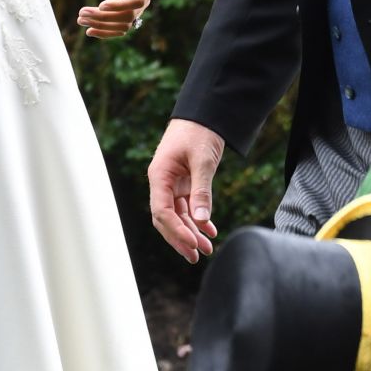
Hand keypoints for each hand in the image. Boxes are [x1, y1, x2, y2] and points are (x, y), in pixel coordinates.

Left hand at [78, 0, 155, 39]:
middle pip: (128, 15)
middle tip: (81, 13)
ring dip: (102, 26)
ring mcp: (137, 5)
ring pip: (124, 24)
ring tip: (80, 19)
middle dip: (104, 17)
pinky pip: (121, 26)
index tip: (100, 5)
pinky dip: (106, 31)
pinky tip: (89, 31)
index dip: (120, 5)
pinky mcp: (129, 10)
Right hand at [148, 118, 224, 264]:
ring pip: (177, 215)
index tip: (192, 244)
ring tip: (207, 249)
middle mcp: (162, 183)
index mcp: (159, 176)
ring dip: (191, 232)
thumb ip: (201, 189)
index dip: (175, 231)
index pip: (161, 212)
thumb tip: (201, 219)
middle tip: (196, 256)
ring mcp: (173, 184)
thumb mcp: (203, 160)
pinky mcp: (184, 183)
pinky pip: (187, 207)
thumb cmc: (199, 132)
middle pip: (166, 219)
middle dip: (181, 238)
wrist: (204, 114)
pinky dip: (198, 219)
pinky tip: (211, 231)